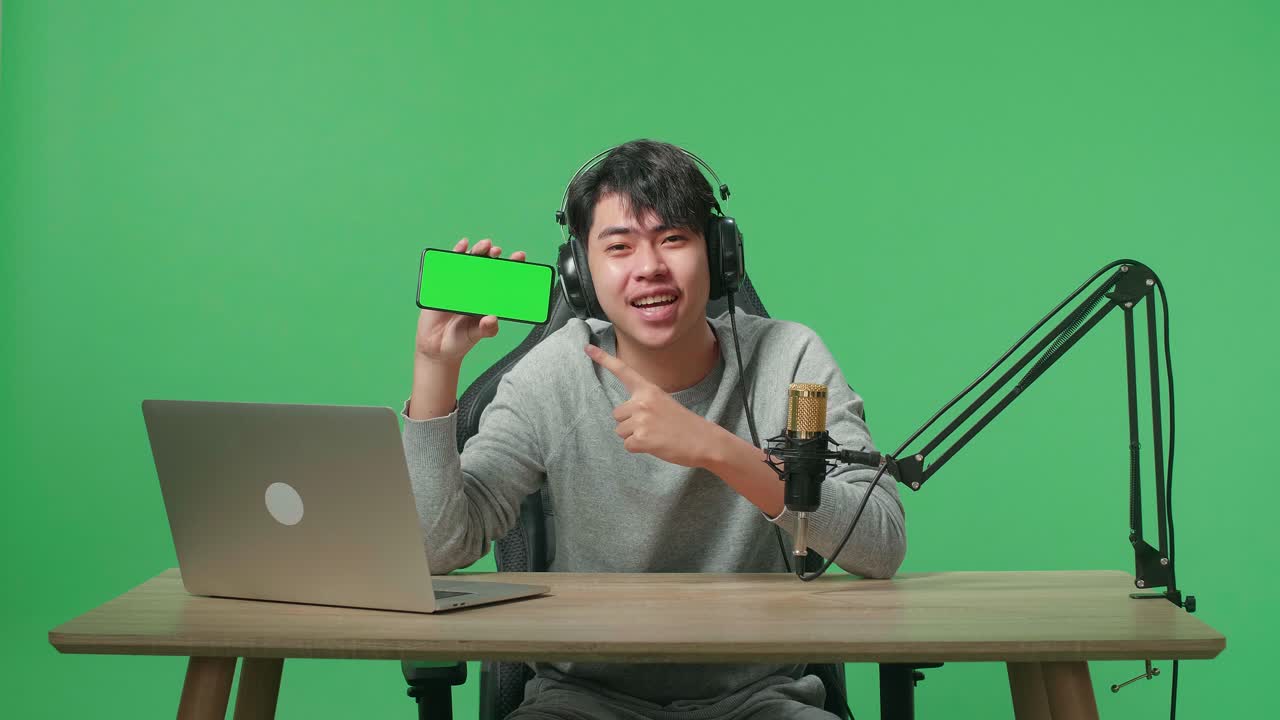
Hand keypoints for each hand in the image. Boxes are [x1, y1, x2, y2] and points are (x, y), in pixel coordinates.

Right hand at [415, 238, 526, 365]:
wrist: (436, 347)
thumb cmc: (460, 340)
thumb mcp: (476, 335)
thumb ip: (486, 328)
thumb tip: (492, 319)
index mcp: (488, 299)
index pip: (502, 279)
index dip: (512, 266)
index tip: (519, 257)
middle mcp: (476, 289)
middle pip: (487, 266)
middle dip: (493, 255)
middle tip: (497, 251)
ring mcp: (460, 285)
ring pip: (471, 263)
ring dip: (478, 251)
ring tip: (485, 246)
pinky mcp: (444, 284)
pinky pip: (450, 266)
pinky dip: (456, 253)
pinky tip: (463, 245)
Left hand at [585, 344, 720, 467]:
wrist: (704, 440)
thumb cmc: (684, 424)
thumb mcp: (664, 403)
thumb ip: (643, 403)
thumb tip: (625, 416)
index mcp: (648, 389)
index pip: (623, 371)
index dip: (603, 359)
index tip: (587, 347)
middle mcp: (642, 401)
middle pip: (617, 414)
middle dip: (630, 423)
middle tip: (653, 426)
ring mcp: (641, 420)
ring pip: (620, 431)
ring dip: (634, 437)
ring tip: (656, 435)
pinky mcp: (641, 438)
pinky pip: (627, 446)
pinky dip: (639, 448)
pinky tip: (655, 445)